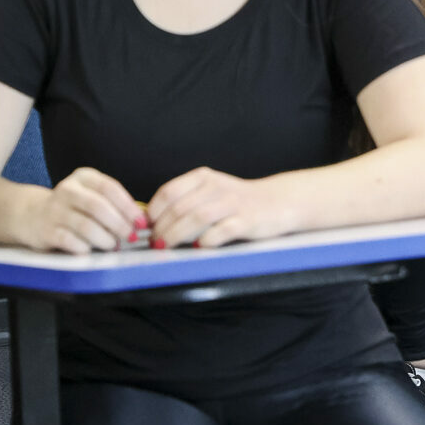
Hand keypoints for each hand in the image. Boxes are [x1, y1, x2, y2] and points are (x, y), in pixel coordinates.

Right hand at [17, 166, 141, 253]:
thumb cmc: (73, 208)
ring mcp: (55, 210)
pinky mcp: (47, 230)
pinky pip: (70, 241)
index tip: (141, 222)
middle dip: (119, 224)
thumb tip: (140, 222)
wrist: (33, 215)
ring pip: (85, 225)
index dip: (128, 206)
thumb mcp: (90, 195)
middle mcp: (67, 190)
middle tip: (130, 236)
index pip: (109, 188)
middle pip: (98, 206)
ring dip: (104, 238)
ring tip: (112, 245)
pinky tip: (90, 250)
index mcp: (83, 177)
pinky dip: (84, 247)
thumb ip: (112, 204)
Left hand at [147, 167, 294, 248]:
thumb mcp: (210, 191)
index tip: (147, 227)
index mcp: (203, 177)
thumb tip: (153, 222)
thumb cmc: (237, 201)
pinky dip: (205, 240)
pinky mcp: (246, 221)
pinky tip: (198, 246)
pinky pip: (221, 231)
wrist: (277, 202)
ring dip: (177, 235)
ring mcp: (232, 204)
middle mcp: (216, 187)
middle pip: (179, 208)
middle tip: (155, 243)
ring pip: (196, 218)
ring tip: (168, 246)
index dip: (154, 211)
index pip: (169, 191)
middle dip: (162, 228)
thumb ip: (186, 201)